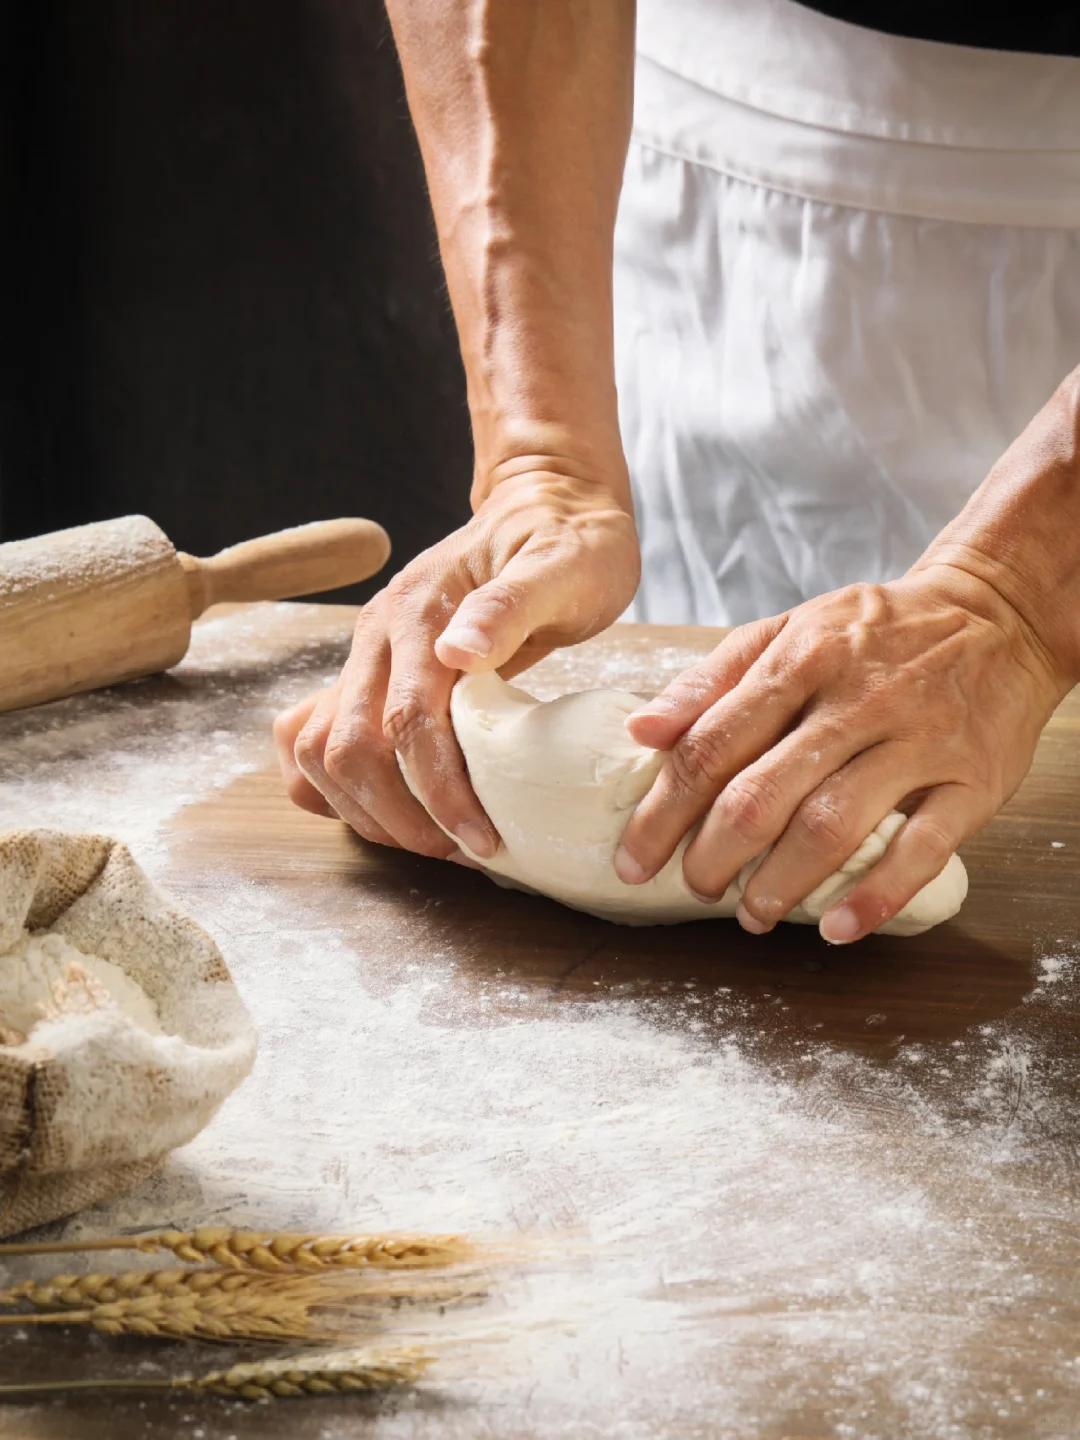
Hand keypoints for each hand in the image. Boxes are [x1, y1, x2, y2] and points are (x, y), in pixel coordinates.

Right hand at [274, 458, 639, 860]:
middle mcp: (377, 634)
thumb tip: (459, 651)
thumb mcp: (565, 566)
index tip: (483, 840)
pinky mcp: (373, 669)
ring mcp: (367, 652)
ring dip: (366, 810)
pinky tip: (388, 811)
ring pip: (321, 751)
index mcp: (420, 614)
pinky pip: (319, 735)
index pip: (407, 723)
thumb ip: (512, 605)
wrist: (547, 501)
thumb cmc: (569, 540)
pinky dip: (340, 786)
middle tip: (461, 852)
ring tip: (431, 842)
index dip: (439, 793)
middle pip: (348, 749)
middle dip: (398, 817)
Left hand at [614, 565, 1069, 942]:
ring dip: (780, 883)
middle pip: (762, 793)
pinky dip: (875, 896)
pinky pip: (921, 850)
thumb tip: (641, 731)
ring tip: (751, 913)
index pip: (712, 745)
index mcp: (800, 659)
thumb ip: (712, 680)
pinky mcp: (972, 781)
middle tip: (695, 887)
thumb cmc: (874, 634)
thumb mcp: (789, 630)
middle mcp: (856, 700)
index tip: (635, 860)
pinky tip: (837, 927)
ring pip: (832, 825)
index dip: (665, 811)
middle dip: (713, 855)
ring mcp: (917, 742)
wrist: (996, 616)